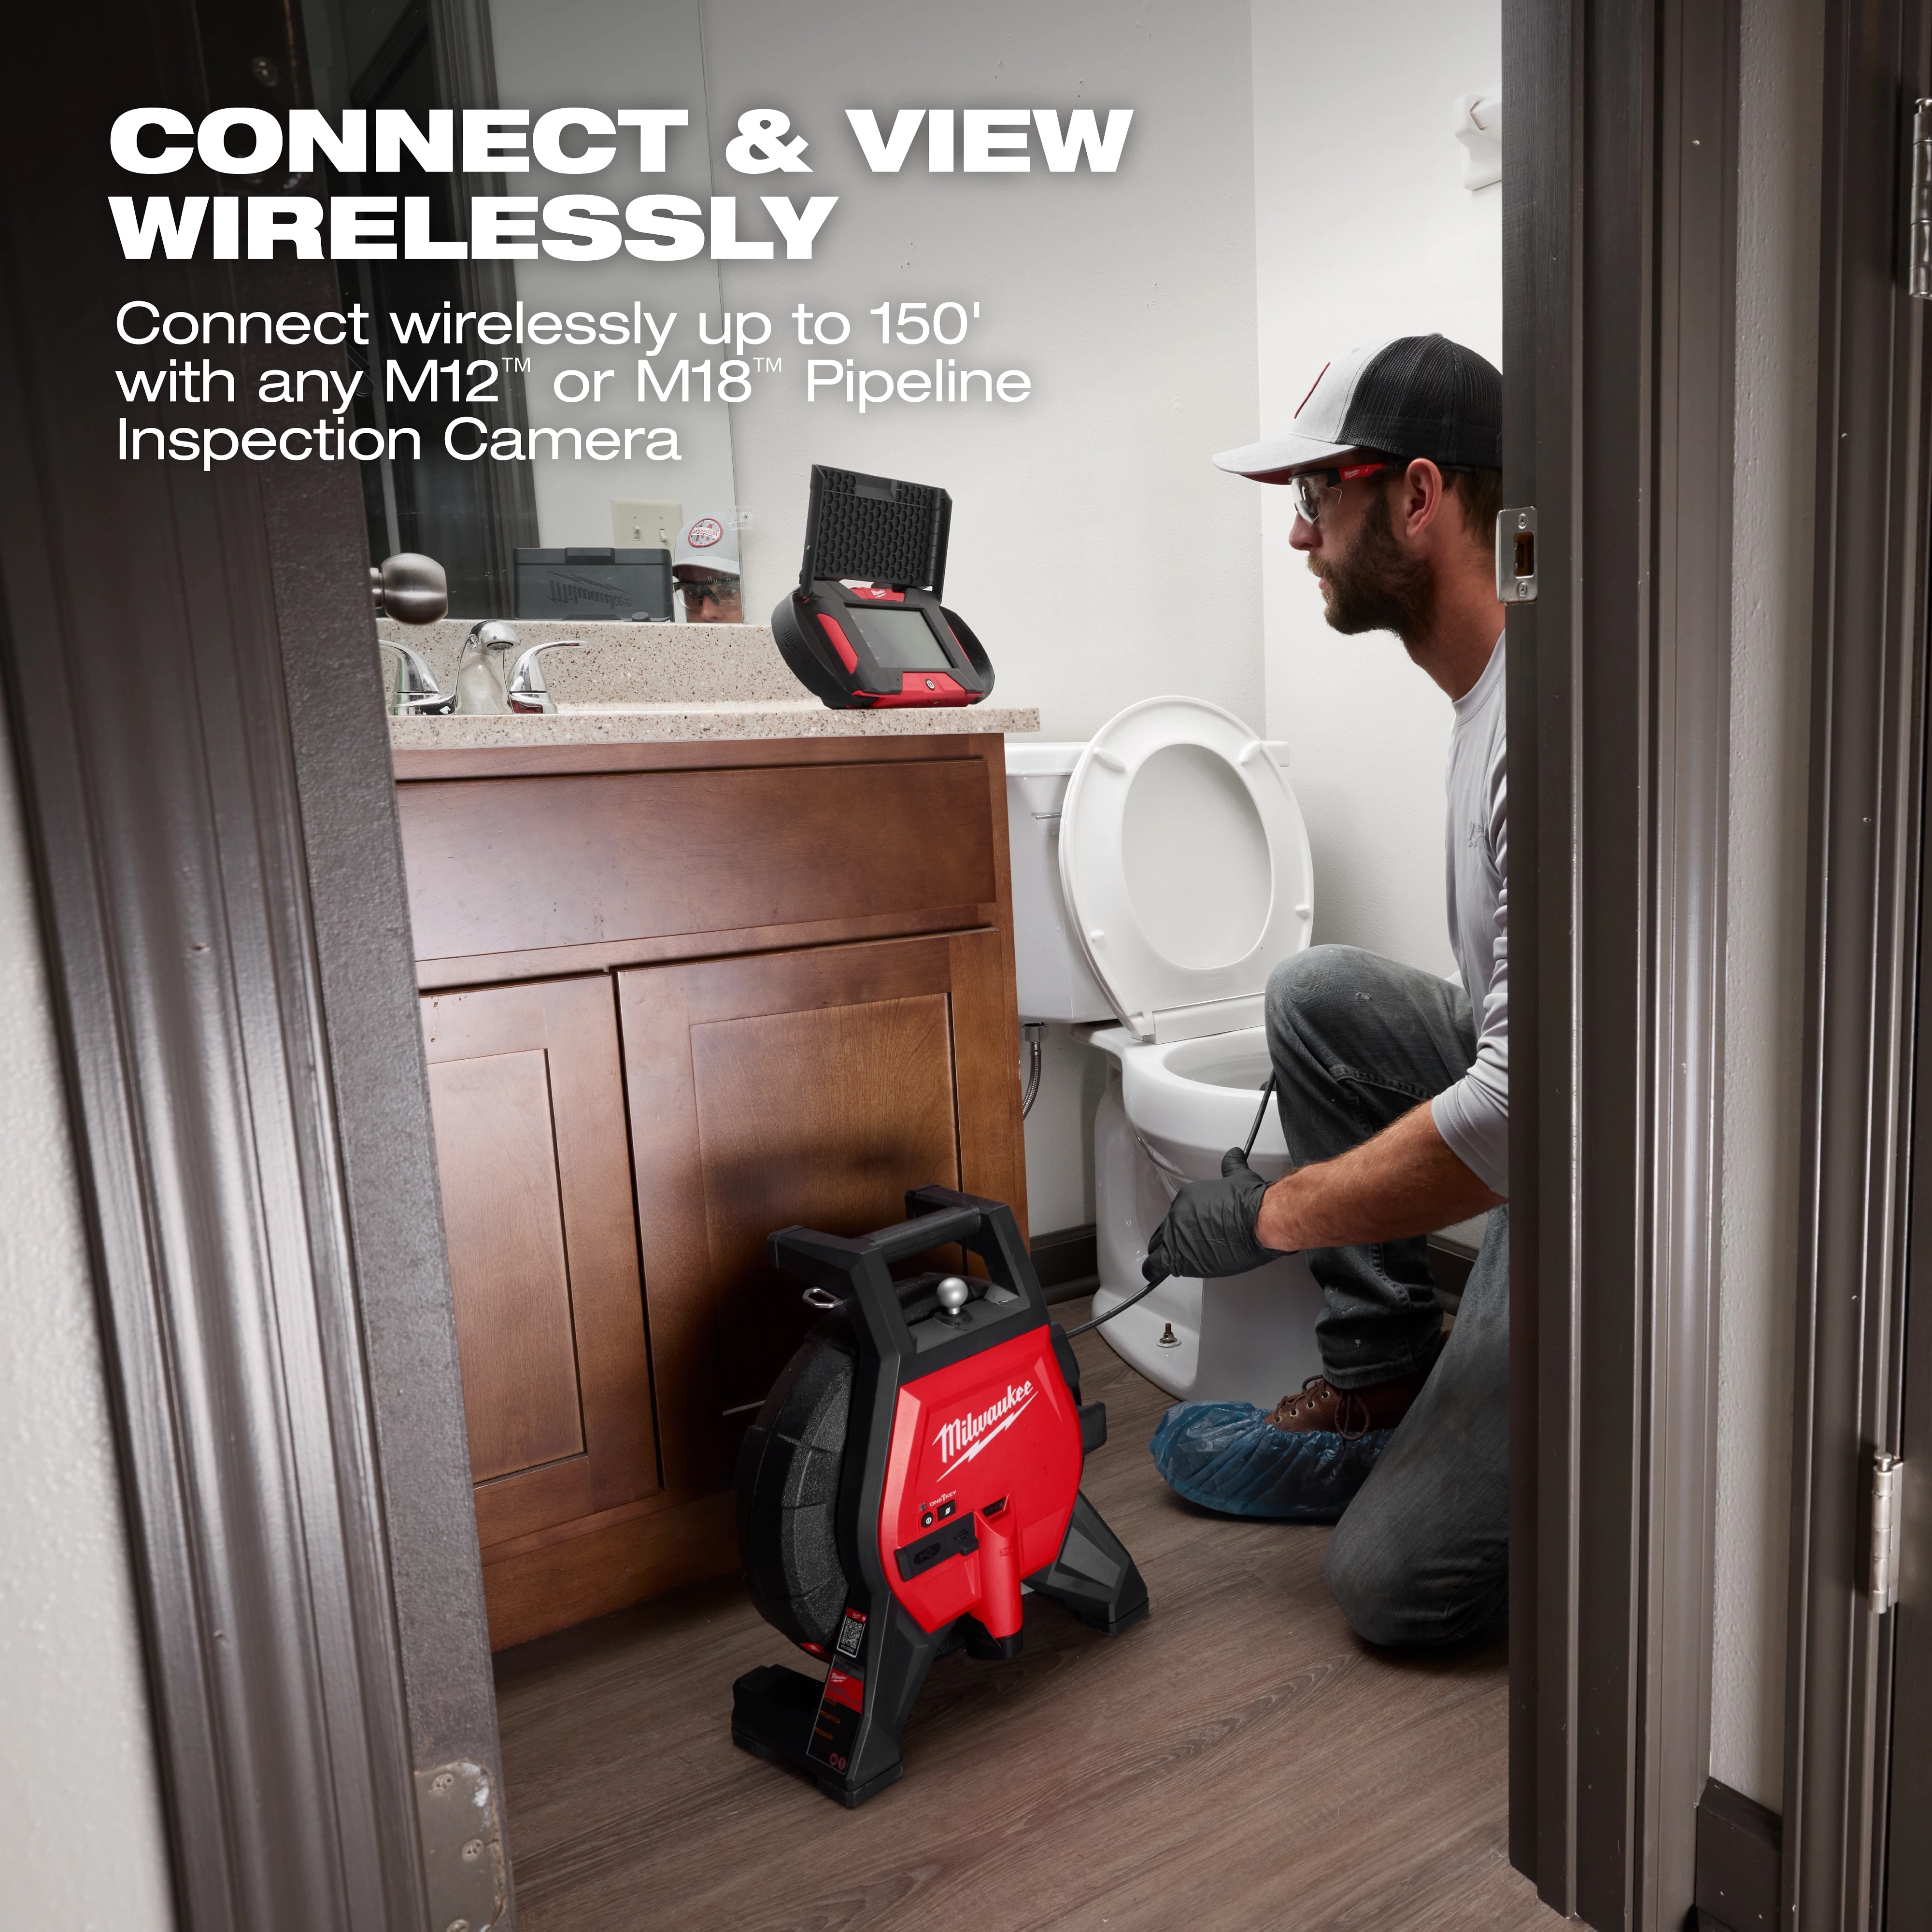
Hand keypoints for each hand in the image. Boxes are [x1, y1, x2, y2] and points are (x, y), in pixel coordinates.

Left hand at [1144, 1148, 1286, 1282]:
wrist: (1259, 1221)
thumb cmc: (1251, 1202)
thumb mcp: (1239, 1176)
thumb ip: (1231, 1166)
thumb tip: (1234, 1156)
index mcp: (1187, 1198)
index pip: (1176, 1216)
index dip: (1183, 1226)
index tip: (1192, 1230)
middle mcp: (1177, 1218)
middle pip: (1163, 1233)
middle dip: (1168, 1241)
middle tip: (1177, 1249)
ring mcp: (1178, 1239)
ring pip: (1157, 1252)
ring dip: (1160, 1259)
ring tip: (1161, 1267)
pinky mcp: (1182, 1260)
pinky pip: (1158, 1267)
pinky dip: (1155, 1273)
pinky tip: (1155, 1277)